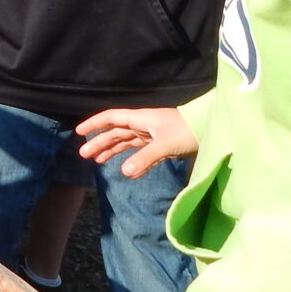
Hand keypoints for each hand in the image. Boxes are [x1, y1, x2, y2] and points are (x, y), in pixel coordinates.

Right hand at [76, 105, 197, 178]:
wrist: (211, 129)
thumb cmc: (188, 131)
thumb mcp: (165, 144)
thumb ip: (144, 159)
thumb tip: (123, 173)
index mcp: (140, 119)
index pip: (111, 118)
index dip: (94, 124)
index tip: (79, 132)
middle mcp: (143, 125)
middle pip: (116, 132)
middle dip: (100, 142)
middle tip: (84, 155)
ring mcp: (152, 134)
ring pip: (126, 142)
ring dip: (112, 151)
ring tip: (97, 162)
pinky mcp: (161, 144)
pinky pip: (141, 152)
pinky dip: (132, 160)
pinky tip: (126, 170)